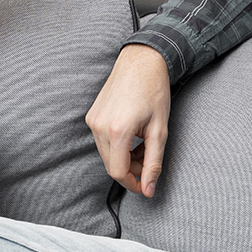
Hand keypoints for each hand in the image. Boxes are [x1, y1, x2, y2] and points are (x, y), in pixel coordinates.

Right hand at [86, 45, 170, 196]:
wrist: (141, 61)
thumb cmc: (154, 91)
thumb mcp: (160, 129)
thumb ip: (154, 163)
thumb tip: (149, 189)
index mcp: (118, 130)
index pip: (118, 173)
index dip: (133, 184)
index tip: (146, 186)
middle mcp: (100, 126)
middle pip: (111, 166)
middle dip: (130, 170)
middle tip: (149, 160)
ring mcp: (93, 120)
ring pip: (106, 155)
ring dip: (124, 158)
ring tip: (143, 144)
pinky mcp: (91, 115)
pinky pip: (102, 141)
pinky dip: (117, 145)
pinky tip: (132, 134)